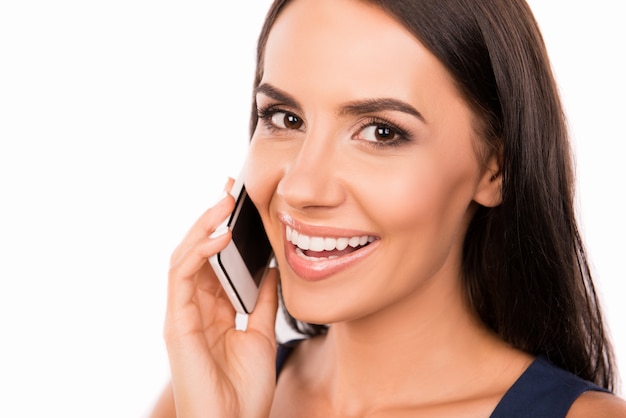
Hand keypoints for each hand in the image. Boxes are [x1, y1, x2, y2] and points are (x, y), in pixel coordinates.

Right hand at [164, 184, 278, 417]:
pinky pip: (181, 278)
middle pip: (197, 252)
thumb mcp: (260, 334)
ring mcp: (182, 314)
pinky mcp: (176, 323)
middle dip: (211, 218)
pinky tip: (219, 236)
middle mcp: (193, 307)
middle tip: (230, 189)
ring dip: (203, 226)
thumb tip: (270, 268)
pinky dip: (198, 253)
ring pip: (184, 257)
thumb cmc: (243, 390)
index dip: (223, 230)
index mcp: (211, 309)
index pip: (213, 260)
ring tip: (225, 202)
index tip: (240, 203)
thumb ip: (260, 301)